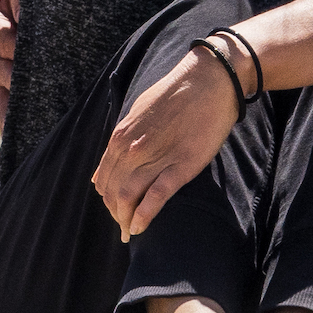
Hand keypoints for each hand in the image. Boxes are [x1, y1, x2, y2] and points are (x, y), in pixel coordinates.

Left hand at [93, 48, 241, 238]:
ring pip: (128, 197)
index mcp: (121, 136)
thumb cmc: (175, 95)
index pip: (104, 178)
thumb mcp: (138, 112)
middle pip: (113, 191)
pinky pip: (155, 197)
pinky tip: (141, 228)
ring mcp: (156, 157)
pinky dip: (144, 216)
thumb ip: (122, 139)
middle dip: (115, 213)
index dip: (107, 199)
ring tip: (130, 232)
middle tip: (124, 226)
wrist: (209, 81)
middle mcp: (132, 148)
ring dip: (126, 220)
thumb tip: (106, 164)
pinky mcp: (181, 166)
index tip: (115, 210)